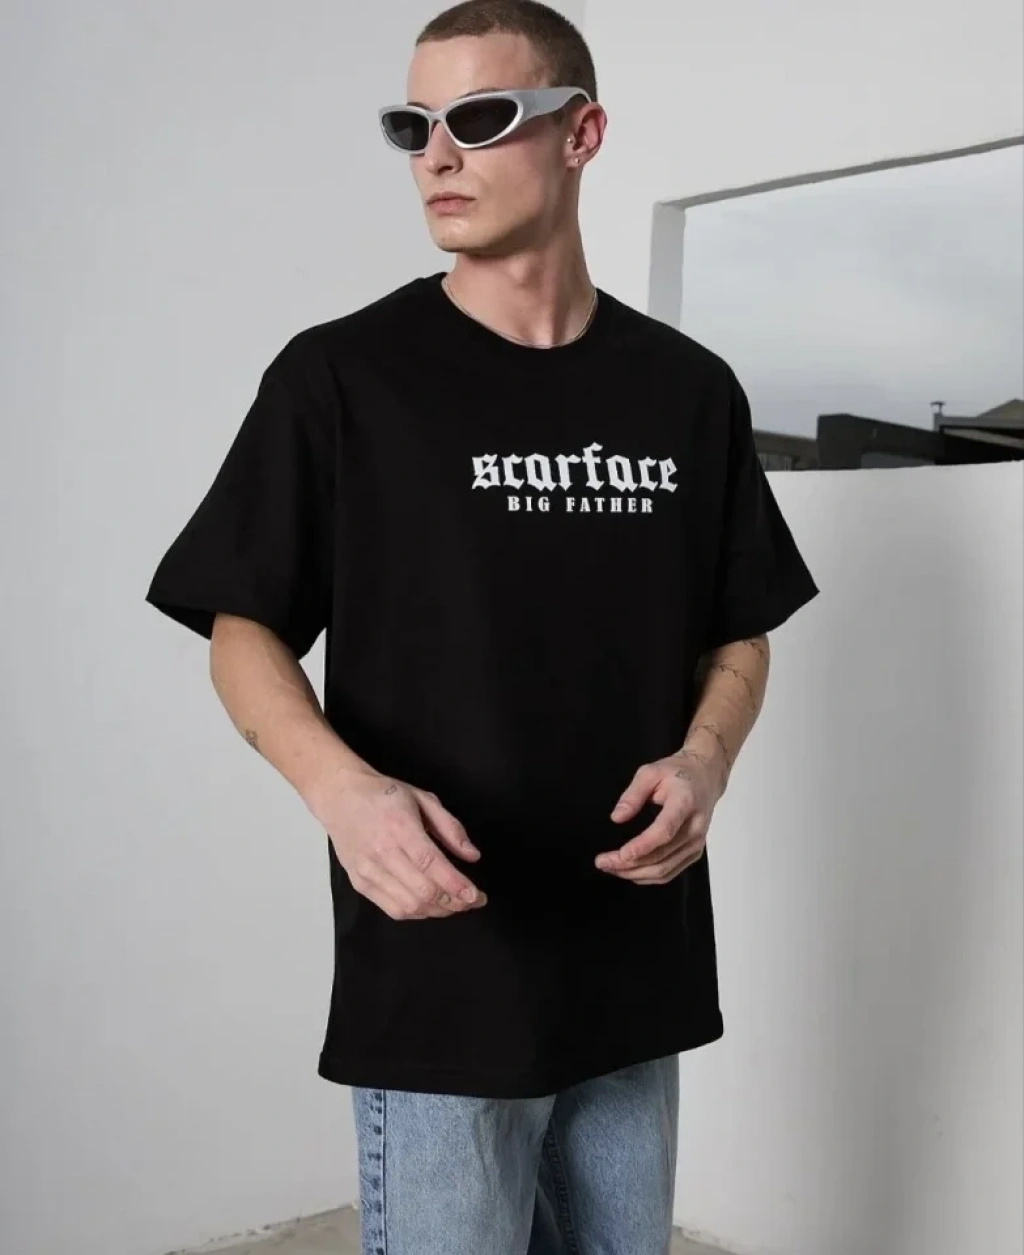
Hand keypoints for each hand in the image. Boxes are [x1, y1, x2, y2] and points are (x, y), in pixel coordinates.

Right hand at [310, 767, 486, 919]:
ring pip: (409, 906)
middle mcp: (382, 852)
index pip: (431, 864)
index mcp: (400, 826)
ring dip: (438, 911)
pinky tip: (431, 905)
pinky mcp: (360, 883)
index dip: (456, 884)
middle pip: (422, 890)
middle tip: (472, 901)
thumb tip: (472, 856)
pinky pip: (393, 909)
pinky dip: (417, 913)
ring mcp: (368, 871)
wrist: (339, 796)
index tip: (476, 896)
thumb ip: (450, 827)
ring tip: (455, 905)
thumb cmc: (384, 795)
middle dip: (454, 902)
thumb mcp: (423, 798)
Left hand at [594, 750, 721, 883]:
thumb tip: (616, 818)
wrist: (705, 777)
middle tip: (602, 862)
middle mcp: (694, 828)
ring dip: (635, 874)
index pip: (664, 831)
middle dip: (629, 864)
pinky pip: (670, 873)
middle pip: (661, 857)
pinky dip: (648, 877)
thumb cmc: (676, 772)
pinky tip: (629, 872)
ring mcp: (696, 844)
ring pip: (664, 870)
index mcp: (684, 803)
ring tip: (610, 868)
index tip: (620, 855)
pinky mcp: (694, 853)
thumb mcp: (650, 772)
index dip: (642, 846)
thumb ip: (633, 794)